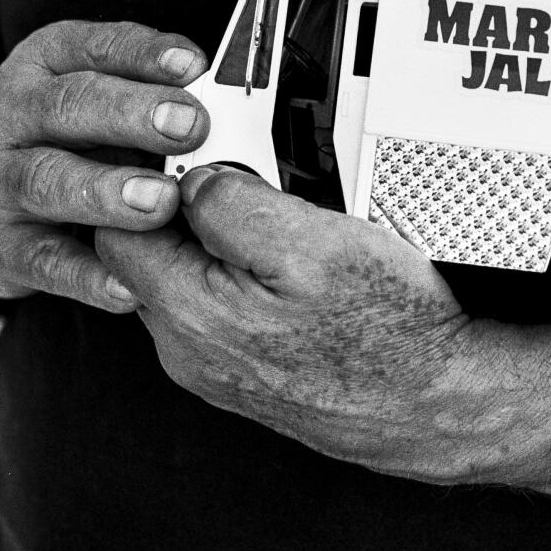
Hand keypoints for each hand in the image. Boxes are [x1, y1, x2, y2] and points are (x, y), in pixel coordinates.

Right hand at [0, 20, 211, 315]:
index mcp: (44, 62)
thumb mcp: (92, 93)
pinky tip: (129, 285)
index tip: (195, 65)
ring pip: (50, 180)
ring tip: (160, 201)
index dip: (145, 53)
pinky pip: (46, 262)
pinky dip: (88, 276)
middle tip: (189, 126)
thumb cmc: (59, 134)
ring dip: (108, 191)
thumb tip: (226, 101)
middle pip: (70, 106)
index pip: (95, 46)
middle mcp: (12, 113)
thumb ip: (150, 92)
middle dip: (132, 114)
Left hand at [94, 167, 494, 477]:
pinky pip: (215, 306)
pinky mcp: (243, 372)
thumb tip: (190, 177)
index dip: (144, 177)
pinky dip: (236, 272)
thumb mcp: (314, 243)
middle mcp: (188, 350)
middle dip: (180, 205)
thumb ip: (233, 204)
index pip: (115, 228)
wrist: (435, 403)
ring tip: (276, 214)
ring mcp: (213, 367)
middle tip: (241, 172)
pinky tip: (285, 259)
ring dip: (213, 239)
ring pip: (181, 278)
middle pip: (144, 252)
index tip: (186, 147)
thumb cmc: (390, 330)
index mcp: (189, 315)